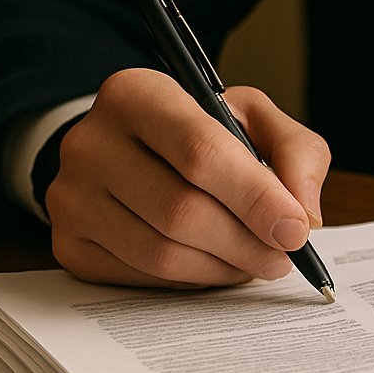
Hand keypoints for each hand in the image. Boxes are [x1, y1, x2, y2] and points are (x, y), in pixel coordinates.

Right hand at [45, 68, 330, 287]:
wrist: (129, 150)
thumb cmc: (201, 132)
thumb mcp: (253, 118)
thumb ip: (295, 152)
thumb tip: (304, 214)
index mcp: (135, 93)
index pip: (200, 151)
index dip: (255, 197)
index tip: (296, 230)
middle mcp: (90, 141)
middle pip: (180, 210)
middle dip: (245, 241)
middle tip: (283, 256)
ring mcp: (70, 195)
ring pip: (161, 252)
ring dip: (223, 267)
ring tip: (256, 261)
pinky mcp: (68, 243)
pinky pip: (141, 277)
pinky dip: (191, 280)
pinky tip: (215, 264)